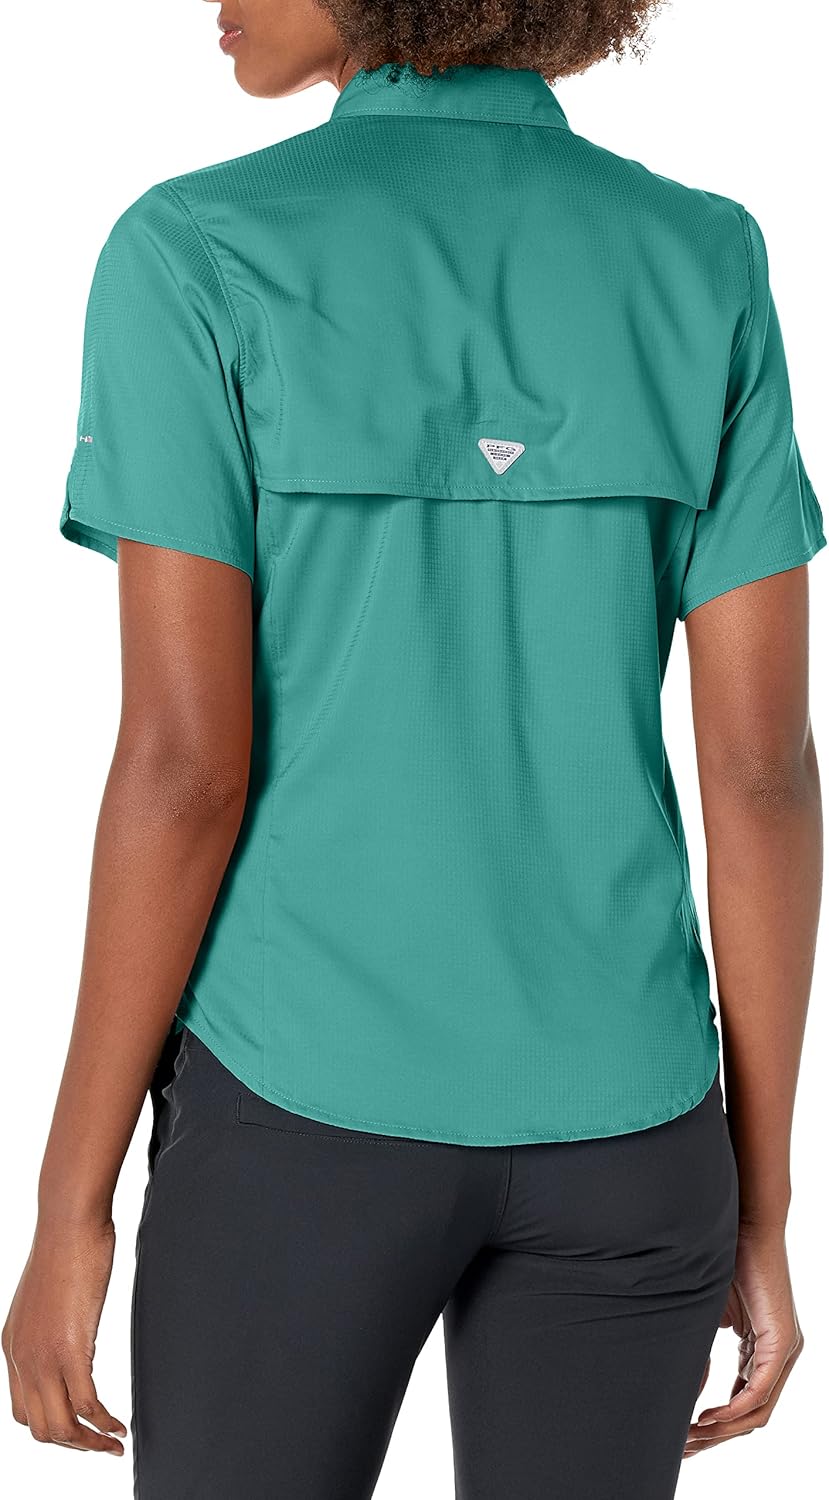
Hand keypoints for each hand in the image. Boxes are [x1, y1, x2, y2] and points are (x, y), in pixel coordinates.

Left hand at [2, 1215, 126, 1455]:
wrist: (69, 1221)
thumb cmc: (67, 1246)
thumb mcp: (46, 1297)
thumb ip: (51, 1325)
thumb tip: (71, 1337)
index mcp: (13, 1346)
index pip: (22, 1411)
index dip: (53, 1428)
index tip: (81, 1429)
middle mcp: (21, 1357)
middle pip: (40, 1428)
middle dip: (74, 1445)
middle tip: (102, 1444)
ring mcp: (43, 1356)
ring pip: (61, 1427)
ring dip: (90, 1444)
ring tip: (114, 1443)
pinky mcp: (71, 1348)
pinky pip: (87, 1405)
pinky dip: (105, 1424)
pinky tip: (121, 1424)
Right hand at [684, 1222, 803, 1456]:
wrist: (745, 1223)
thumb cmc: (724, 1259)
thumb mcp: (709, 1313)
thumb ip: (702, 1348)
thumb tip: (687, 1381)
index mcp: (763, 1350)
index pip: (744, 1404)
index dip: (716, 1427)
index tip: (686, 1436)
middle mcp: (780, 1356)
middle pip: (752, 1416)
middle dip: (715, 1437)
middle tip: (684, 1448)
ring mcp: (785, 1350)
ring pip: (758, 1411)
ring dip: (723, 1430)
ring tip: (690, 1438)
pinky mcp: (783, 1341)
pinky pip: (760, 1390)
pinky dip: (734, 1409)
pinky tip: (708, 1417)